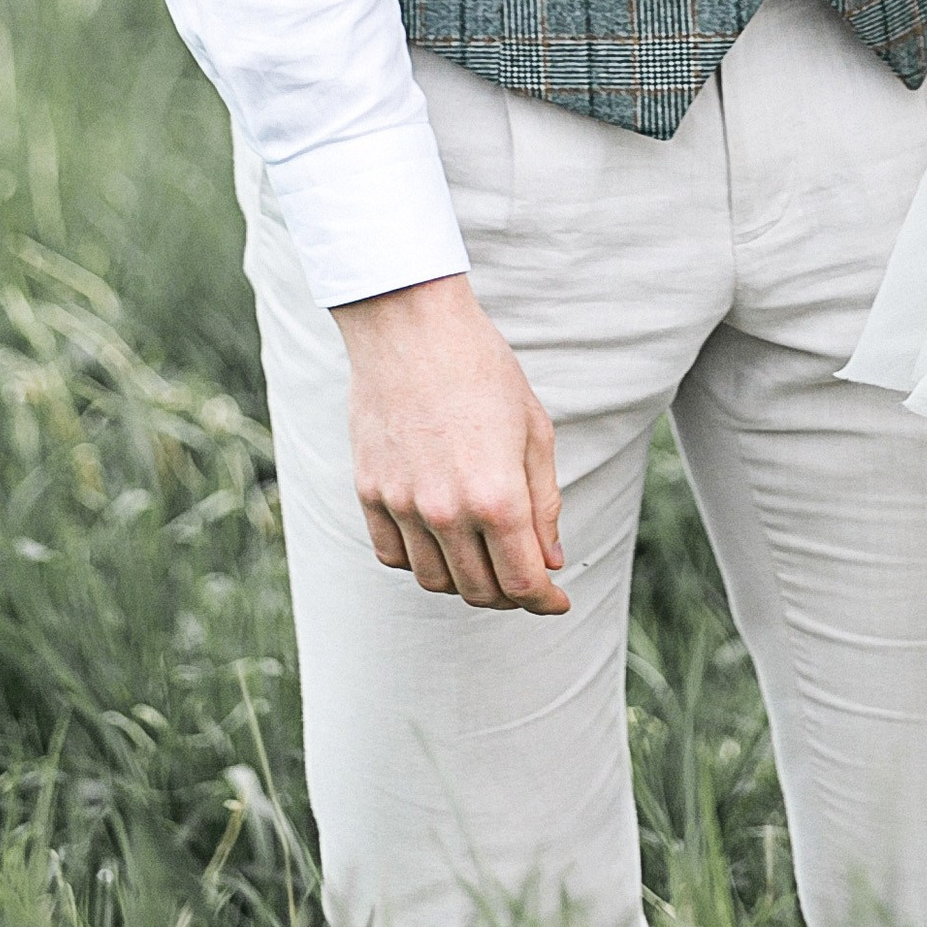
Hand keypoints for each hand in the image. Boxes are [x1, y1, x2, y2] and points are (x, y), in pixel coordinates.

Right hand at [331, 273, 567, 614]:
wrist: (411, 325)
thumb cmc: (483, 369)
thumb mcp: (534, 430)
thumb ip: (544, 503)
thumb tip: (550, 560)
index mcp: (498, 497)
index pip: (523, 582)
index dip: (546, 601)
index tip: (557, 601)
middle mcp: (447, 511)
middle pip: (479, 591)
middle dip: (510, 594)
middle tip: (523, 577)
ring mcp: (402, 504)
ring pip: (434, 580)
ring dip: (464, 580)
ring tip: (482, 556)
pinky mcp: (370, 491)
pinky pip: (392, 555)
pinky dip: (418, 560)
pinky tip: (437, 539)